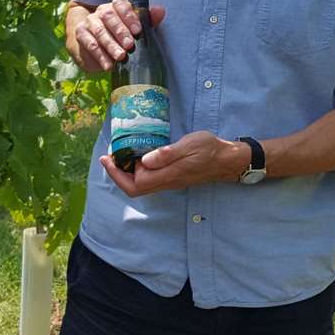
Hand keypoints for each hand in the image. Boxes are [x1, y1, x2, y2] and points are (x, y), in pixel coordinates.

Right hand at [67, 0, 166, 72]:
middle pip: (109, 16)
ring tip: (120, 57)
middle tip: (129, 45)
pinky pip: (89, 44)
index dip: (129, 16)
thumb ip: (148, 20)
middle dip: (120, 31)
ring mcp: (90, 22)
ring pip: (99, 31)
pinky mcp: (81, 34)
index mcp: (116, 7)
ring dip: (110, 45)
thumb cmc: (120, 36)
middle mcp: (101, 12)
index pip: (121, 4)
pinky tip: (108, 65)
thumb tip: (160, 11)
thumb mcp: (135, 29)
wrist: (93, 45)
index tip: (138, 31)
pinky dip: (100, 56)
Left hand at [102, 131, 250, 196]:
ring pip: (141, 185)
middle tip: (109, 156)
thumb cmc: (209, 150)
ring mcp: (170, 181)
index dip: (117, 174)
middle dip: (118, 174)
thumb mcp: (188, 146)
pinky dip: (137, 170)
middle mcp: (166, 182)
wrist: (227, 160)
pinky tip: (138, 156)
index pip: (135, 184)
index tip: (108, 158)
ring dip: (126, 172)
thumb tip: (144, 160)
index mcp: (167, 175)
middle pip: (135, 188)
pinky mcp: (173, 177)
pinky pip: (149, 179)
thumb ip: (167, 154)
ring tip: (119, 155)